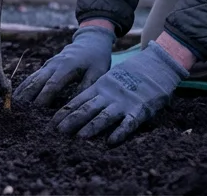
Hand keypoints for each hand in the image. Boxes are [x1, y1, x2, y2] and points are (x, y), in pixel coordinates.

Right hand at [13, 24, 114, 106]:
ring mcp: (47, 65)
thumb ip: (86, 87)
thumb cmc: (96, 59)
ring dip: (21, 93)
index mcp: (67, 67)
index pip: (52, 85)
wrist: (90, 41)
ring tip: (12, 108)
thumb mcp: (97, 73)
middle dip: (26, 98)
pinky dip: (22, 88)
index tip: (37, 113)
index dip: (43, 99)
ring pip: (31, 80)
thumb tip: (76, 105)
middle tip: (19, 114)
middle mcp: (53, 65)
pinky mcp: (45, 67)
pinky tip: (15, 98)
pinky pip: (31, 78)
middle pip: (36, 82)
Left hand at [52, 41, 186, 144]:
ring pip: (104, 116)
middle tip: (57, 133)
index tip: (50, 123)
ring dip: (92, 127)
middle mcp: (108, 95)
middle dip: (71, 120)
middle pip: (86, 108)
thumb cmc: (131, 75)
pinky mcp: (140, 109)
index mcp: (99, 87)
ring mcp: (124, 102)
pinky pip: (129, 123)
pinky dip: (119, 133)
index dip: (64, 112)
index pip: (77, 101)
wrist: (156, 64)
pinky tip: (111, 142)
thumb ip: (96, 92)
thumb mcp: (109, 79)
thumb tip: (75, 106)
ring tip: (80, 138)